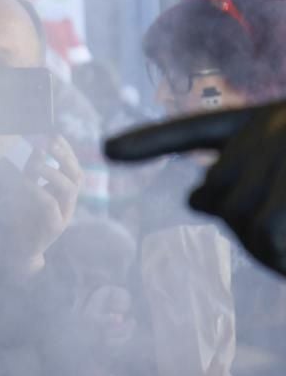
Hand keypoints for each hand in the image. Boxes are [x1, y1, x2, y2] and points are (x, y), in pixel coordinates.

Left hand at [12, 135, 81, 273]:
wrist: (16, 251)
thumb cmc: (19, 219)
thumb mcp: (24, 191)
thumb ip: (31, 173)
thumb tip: (36, 147)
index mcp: (63, 193)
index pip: (72, 167)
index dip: (66, 150)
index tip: (54, 135)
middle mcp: (68, 203)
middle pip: (76, 175)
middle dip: (64, 156)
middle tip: (50, 143)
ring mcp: (64, 216)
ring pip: (69, 189)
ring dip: (53, 171)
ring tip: (36, 162)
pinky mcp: (53, 228)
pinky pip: (51, 206)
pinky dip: (38, 191)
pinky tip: (25, 183)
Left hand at [106, 101, 285, 276]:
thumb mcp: (281, 163)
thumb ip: (235, 176)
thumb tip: (195, 199)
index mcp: (256, 122)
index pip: (193, 129)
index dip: (149, 140)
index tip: (108, 148)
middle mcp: (265, 129)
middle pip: (214, 192)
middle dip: (241, 218)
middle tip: (281, 224)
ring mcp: (279, 153)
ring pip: (239, 220)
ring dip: (267, 242)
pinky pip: (267, 236)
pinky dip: (279, 254)